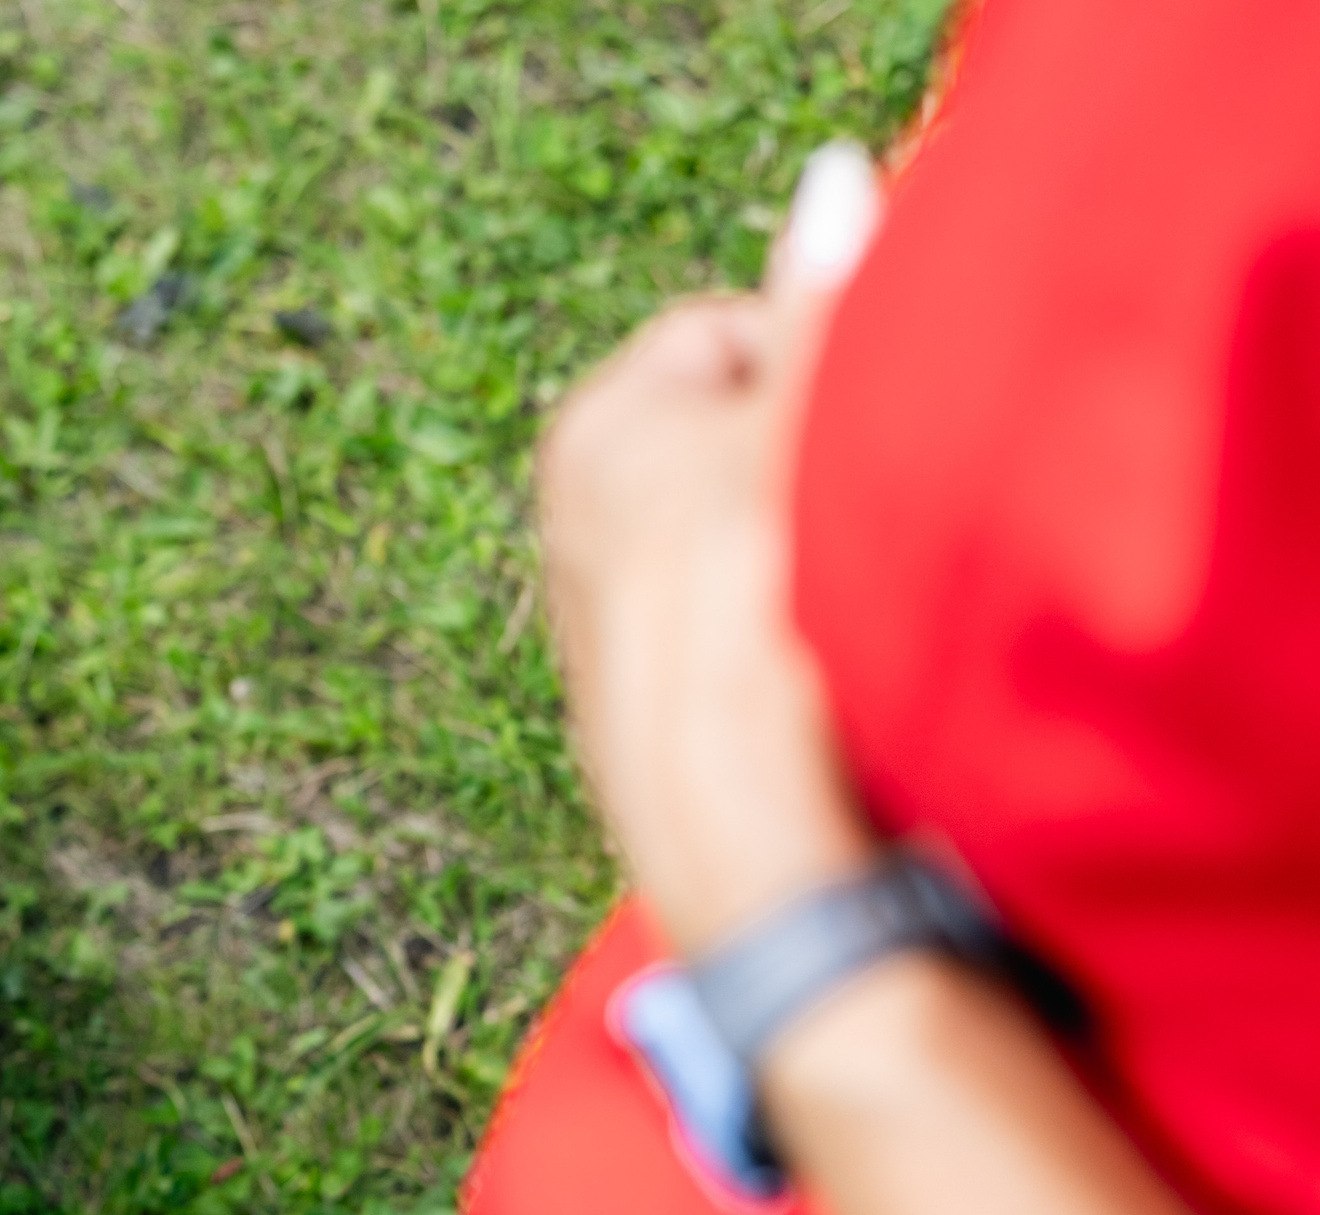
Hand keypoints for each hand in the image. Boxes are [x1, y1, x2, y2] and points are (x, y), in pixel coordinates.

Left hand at [538, 144, 882, 954]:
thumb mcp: (812, 426)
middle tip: (852, 517)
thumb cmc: (761, 605)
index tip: (857, 427)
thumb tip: (832, 182)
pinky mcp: (631, 700)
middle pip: (728, 436)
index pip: (726, 334)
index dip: (808, 369)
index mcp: (592, 428)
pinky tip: (802, 673)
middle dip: (797, 463)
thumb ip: (827, 301)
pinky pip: (721, 622)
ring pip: (730, 534)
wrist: (732, 822)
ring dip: (792, 550)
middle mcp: (568, 514)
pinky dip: (767, 630)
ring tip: (828, 602)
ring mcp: (594, 611)